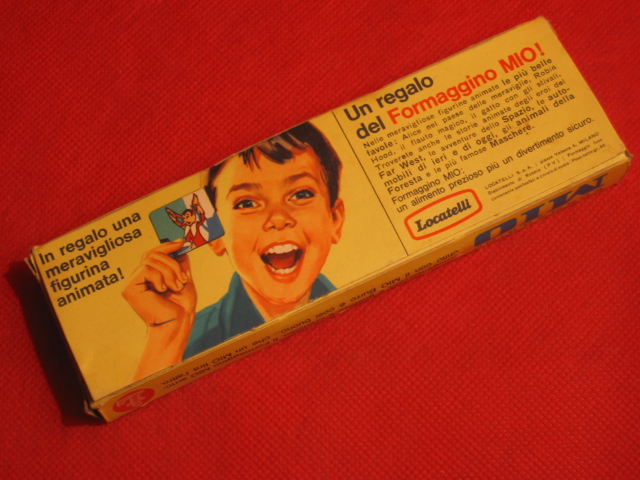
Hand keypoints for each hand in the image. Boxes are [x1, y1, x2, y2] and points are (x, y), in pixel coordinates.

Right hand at [122, 240, 197, 378]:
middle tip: (182, 280)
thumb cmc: (181, 305)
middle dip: (172, 264)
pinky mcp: (129, 288)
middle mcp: (138, 277)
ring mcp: (132, 282)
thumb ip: (178, 261)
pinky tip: (162, 291)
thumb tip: (179, 243)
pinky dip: (159, 278)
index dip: (166, 246)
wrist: (178, 321)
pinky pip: (146, 269)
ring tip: (175, 287)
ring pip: (152, 261)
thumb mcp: (182, 277)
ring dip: (169, 272)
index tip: (181, 243)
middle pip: (153, 254)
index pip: (153, 253)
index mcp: (149, 275)